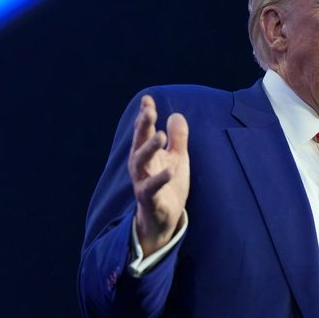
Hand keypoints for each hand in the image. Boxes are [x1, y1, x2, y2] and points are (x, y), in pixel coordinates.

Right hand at [128, 95, 189, 256]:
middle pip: (140, 142)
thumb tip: (177, 115)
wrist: (164, 218)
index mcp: (147, 154)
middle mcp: (141, 166)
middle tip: (150, 111)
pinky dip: (159, 179)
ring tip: (161, 136)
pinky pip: (151, 188)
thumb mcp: (177, 158)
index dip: (145, 115)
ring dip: (150, 148)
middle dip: (144, 126)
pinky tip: (169, 170)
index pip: (145, 131)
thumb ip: (178, 138)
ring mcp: (142, 181)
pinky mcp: (149, 199)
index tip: (147, 99)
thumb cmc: (168, 185)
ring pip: (141, 162)